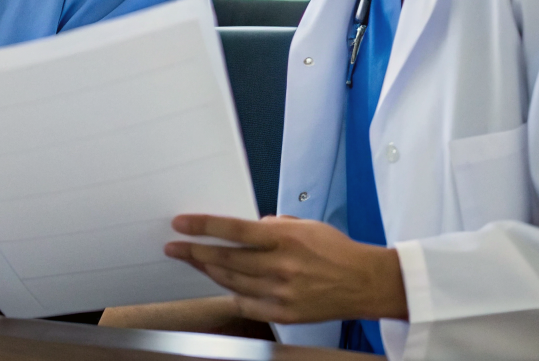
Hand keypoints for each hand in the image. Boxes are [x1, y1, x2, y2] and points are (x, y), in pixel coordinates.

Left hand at [166, 214, 407, 325]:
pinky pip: (246, 303)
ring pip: (231, 281)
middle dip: (194, 252)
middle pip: (226, 259)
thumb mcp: (305, 225)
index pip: (234, 230)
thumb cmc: (335, 250)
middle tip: (174, 247)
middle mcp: (281, 267)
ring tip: (193, 261)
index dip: (203, 226)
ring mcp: (281, 293)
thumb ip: (273, 225)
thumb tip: (246, 229)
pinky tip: (221, 284)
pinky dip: (231, 292)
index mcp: (285, 239)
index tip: (181, 224)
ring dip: (208, 270)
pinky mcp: (284, 314)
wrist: (365, 283)